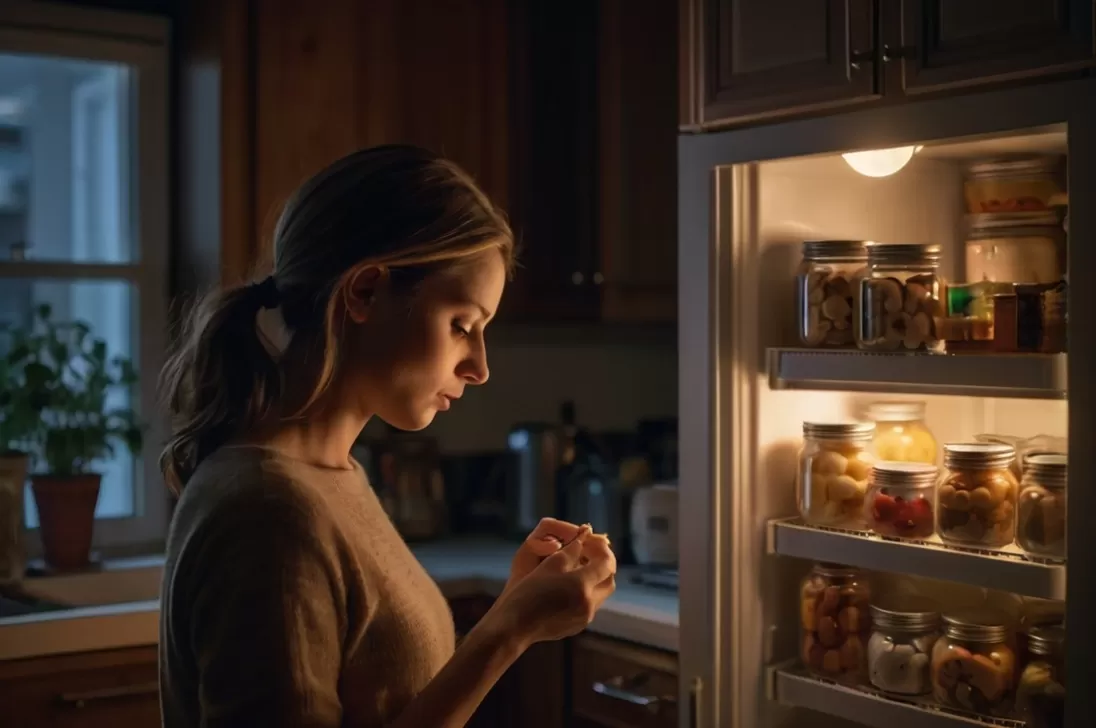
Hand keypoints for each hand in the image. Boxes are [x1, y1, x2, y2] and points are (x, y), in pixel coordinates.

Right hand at [486, 531, 616, 648]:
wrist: (514, 626)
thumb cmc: (528, 591)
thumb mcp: (550, 564)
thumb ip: (572, 550)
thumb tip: (583, 540)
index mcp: (582, 585)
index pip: (607, 563)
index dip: (602, 549)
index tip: (590, 541)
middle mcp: (589, 604)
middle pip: (608, 580)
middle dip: (602, 565)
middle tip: (588, 553)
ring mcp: (584, 617)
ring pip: (600, 593)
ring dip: (595, 579)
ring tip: (577, 568)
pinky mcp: (577, 626)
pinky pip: (590, 605)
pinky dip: (586, 592)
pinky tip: (568, 586)